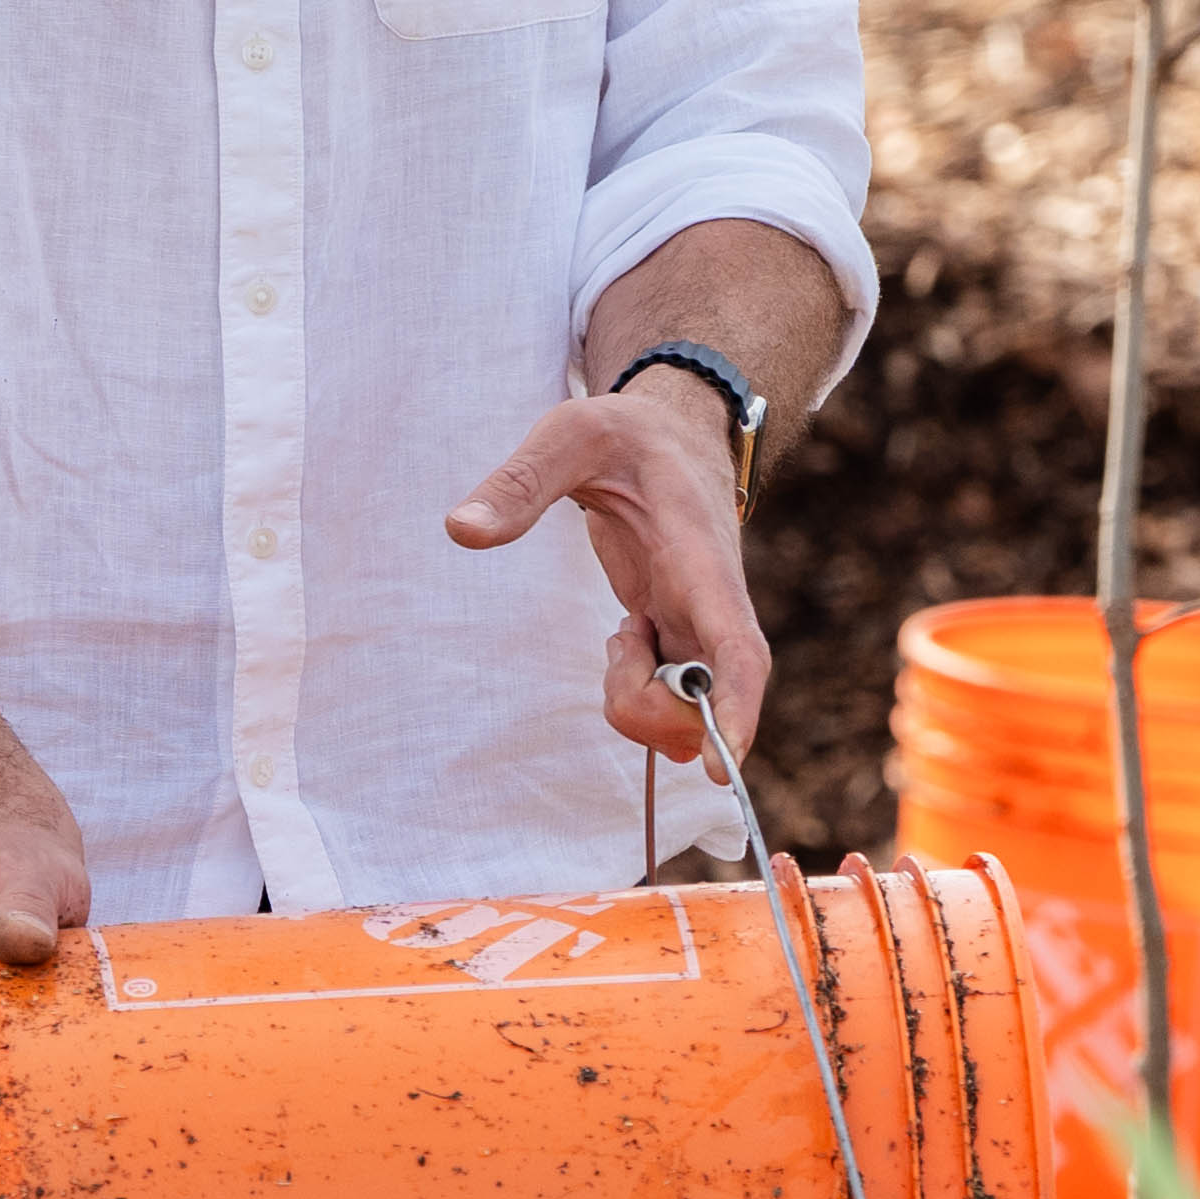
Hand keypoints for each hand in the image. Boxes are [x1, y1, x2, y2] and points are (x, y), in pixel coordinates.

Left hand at [447, 375, 767, 768]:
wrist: (669, 431)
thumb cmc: (623, 432)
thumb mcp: (568, 435)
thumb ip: (519, 482)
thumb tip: (460, 529)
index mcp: (700, 560)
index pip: (738, 650)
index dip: (737, 711)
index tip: (719, 767)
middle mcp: (714, 606)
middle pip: (707, 702)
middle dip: (652, 711)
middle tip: (614, 643)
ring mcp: (701, 626)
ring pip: (687, 709)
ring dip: (641, 702)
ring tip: (619, 632)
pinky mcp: (682, 636)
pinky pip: (670, 698)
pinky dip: (638, 694)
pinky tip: (625, 638)